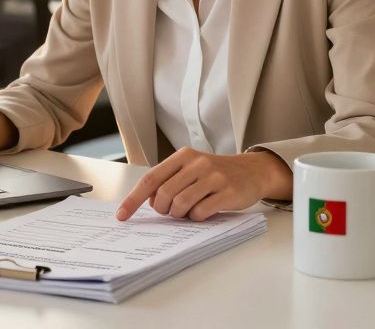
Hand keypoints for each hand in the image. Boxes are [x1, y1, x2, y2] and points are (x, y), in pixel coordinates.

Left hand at [116, 148, 290, 221]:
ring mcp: (213, 177)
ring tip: (189, 211)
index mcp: (183, 156)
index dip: (133, 199)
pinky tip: (204, 212)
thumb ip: (169, 180)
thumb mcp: (191, 169)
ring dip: (180, 215)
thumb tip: (147, 201)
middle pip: (164, 195)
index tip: (122, 216)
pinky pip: (201, 212)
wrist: (252, 171)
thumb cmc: (215, 174)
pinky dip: (197, 217)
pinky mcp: (227, 192)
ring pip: (181, 205)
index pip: (150, 179)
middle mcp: (197, 163)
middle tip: (172, 211)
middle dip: (163, 210)